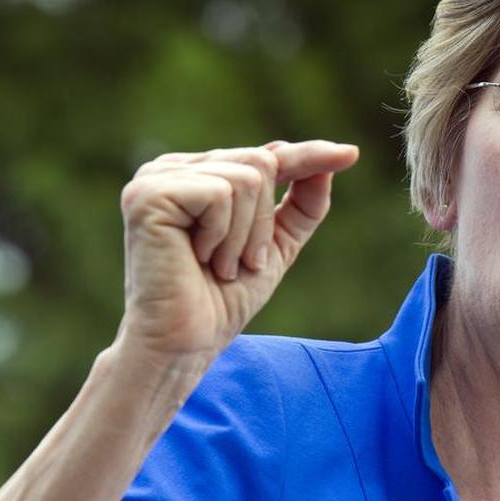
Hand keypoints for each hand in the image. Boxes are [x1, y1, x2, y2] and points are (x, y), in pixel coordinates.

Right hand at [115, 140, 359, 363]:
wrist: (184, 346)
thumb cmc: (221, 301)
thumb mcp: (275, 246)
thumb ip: (302, 204)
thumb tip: (337, 157)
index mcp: (196, 176)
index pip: (263, 155)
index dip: (308, 155)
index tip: (351, 154)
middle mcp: (172, 169)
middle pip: (261, 161)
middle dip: (264, 223)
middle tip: (238, 264)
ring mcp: (155, 178)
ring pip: (247, 178)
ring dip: (244, 236)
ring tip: (216, 265)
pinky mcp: (148, 194)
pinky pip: (221, 194)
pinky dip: (223, 236)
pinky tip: (197, 259)